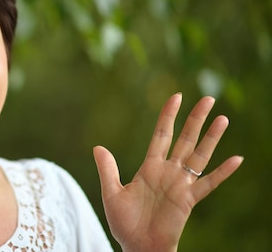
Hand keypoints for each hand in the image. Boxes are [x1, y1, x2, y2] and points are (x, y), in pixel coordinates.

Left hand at [93, 93, 242, 251]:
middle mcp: (168, 171)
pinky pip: (208, 183)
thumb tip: (97, 147)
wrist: (138, 246)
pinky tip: (236, 159)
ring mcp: (180, 184)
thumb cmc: (125, 222)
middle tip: (208, 98)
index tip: (176, 97)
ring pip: (199, 155)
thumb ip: (107, 169)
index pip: (162, 134)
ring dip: (211, 138)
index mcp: (149, 167)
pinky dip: (222, 172)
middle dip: (195, 119)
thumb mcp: (111, 192)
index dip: (168, 116)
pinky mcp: (188, 200)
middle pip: (185, 139)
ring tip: (222, 119)